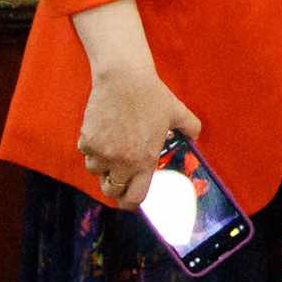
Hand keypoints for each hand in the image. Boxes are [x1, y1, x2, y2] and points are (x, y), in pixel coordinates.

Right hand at [77, 62, 199, 210]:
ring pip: (96, 171)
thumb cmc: (152, 96)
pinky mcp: (86, 141)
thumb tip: (195, 138)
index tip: (131, 198)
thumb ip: (191, 129)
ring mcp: (101, 153)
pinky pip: (87, 153)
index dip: (131, 202)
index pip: (134, 198)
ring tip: (115, 145)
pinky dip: (92, 148)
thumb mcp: (178, 112)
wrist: (124, 79)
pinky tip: (105, 131)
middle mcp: (121, 162)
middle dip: (115, 186)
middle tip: (121, 174)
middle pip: (111, 191)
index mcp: (144, 160)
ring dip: (103, 165)